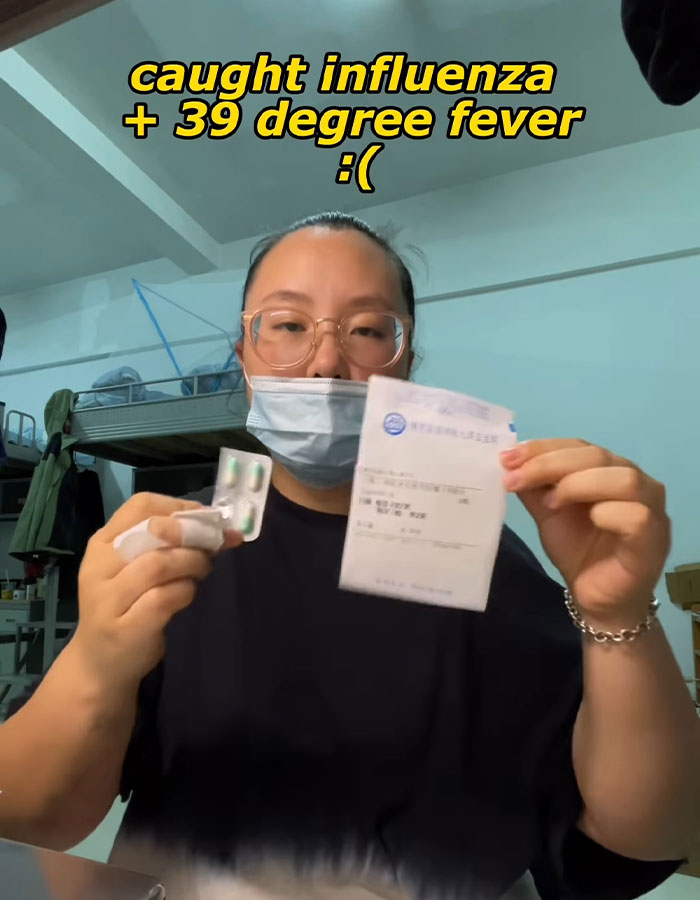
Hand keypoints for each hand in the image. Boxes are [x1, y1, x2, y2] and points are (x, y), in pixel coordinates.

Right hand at [71, 493, 241, 691]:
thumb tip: (226, 529)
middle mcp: (99, 566)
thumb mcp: (139, 568)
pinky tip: (188, 595)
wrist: (100, 664)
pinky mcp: (124, 628)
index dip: (180, 507)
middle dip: (193, 536)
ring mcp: (108, 599)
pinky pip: (163, 598)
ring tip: (202, 571)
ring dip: (193, 563)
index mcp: (102, 543)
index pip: (140, 505)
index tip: (206, 519)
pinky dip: (185, 592)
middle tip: (214, 547)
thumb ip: (171, 545)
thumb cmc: (126, 607)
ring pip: (159, 564)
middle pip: (153, 532)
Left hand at [500, 439, 670, 624]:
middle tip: (516, 478)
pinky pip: (637, 516)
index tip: (507, 458)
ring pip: (624, 479)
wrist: (596, 599)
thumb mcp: (548, 513)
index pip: (579, 446)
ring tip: (551, 503)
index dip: (543, 448)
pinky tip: (590, 519)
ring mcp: (651, 509)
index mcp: (609, 469)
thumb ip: (534, 486)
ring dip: (579, 484)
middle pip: (598, 457)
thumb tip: (509, 461)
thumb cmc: (578, 551)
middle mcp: (635, 482)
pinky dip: (608, 512)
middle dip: (551, 464)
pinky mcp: (653, 539)